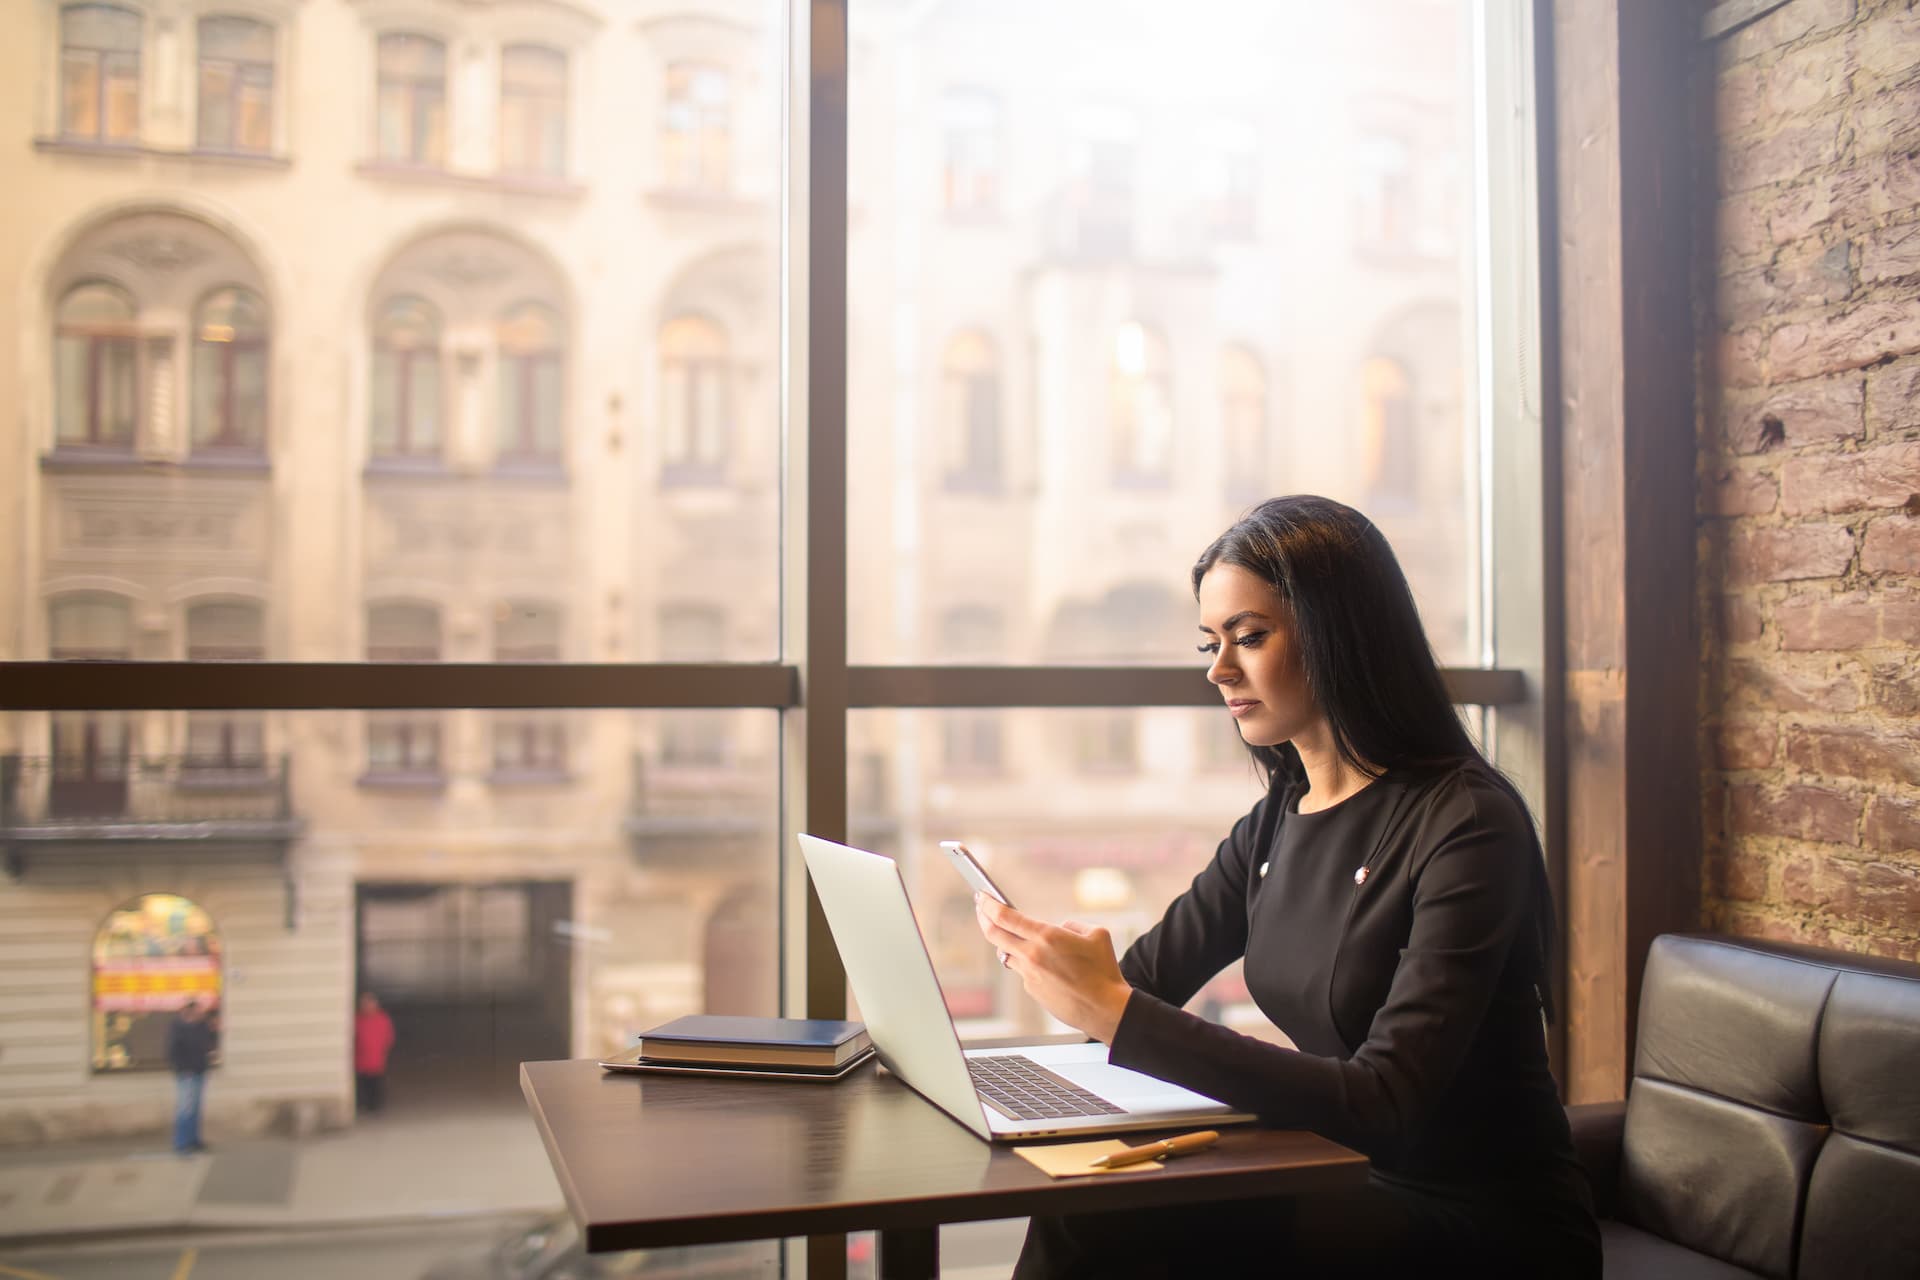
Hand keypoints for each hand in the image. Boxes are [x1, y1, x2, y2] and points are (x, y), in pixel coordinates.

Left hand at [975, 894, 1132, 1042]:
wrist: (1104, 1008)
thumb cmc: (1104, 970)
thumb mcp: (1096, 934)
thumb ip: (1072, 925)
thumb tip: (1059, 929)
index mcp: (1046, 936)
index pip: (1004, 917)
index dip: (988, 904)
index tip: (981, 896)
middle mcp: (1032, 955)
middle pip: (993, 934)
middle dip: (983, 918)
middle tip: (980, 908)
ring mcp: (1029, 975)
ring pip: (1006, 954)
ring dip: (1006, 942)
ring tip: (1010, 934)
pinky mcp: (1032, 990)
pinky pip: (1024, 971)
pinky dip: (1028, 963)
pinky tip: (1044, 964)